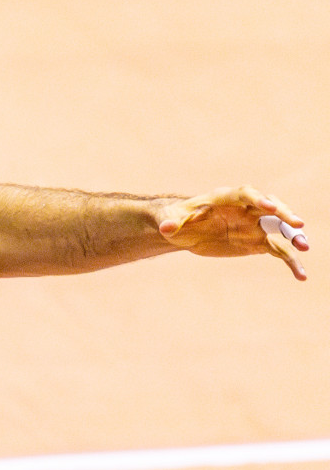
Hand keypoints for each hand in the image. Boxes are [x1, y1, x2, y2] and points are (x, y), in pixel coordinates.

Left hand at [156, 186, 308, 280]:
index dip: (258, 199)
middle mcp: (245, 209)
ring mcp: (254, 225)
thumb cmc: (175, 219)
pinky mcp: (258, 242)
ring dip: (293, 237)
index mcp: (225, 198)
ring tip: (304, 249)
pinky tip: (300, 275)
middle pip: (270, 208)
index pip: (246, 194)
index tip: (270, 206)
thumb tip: (165, 228)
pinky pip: (278, 250)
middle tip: (298, 224)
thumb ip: (169, 222)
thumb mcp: (169, 220)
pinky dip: (290, 261)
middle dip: (284, 214)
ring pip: (279, 229)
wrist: (184, 230)